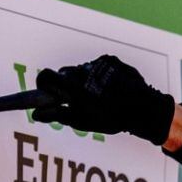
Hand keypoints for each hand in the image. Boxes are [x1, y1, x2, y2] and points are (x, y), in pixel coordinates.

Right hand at [32, 54, 175, 144]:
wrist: (144, 108)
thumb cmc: (112, 117)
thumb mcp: (82, 120)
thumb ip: (57, 115)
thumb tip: (37, 114)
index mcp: (73, 85)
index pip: (46, 77)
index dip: (44, 84)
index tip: (46, 91)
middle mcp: (83, 70)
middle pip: (65, 73)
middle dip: (66, 85)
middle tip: (76, 99)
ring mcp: (97, 63)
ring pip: (82, 70)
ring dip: (85, 80)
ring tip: (99, 96)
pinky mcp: (110, 60)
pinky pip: (98, 66)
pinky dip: (100, 76)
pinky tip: (110, 88)